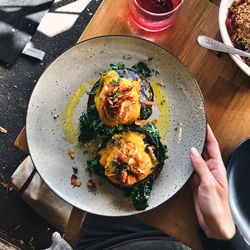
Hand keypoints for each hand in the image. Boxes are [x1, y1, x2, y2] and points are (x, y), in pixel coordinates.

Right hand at [189, 124, 235, 239]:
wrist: (214, 223)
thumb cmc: (217, 206)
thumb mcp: (209, 184)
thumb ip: (200, 167)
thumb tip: (193, 151)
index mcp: (217, 167)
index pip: (213, 146)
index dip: (209, 134)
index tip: (204, 124)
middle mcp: (210, 169)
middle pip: (204, 150)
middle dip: (198, 139)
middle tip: (190, 129)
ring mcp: (202, 175)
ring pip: (195, 158)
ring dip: (190, 149)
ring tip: (184, 139)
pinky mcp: (195, 181)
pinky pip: (189, 168)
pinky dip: (185, 161)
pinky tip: (181, 157)